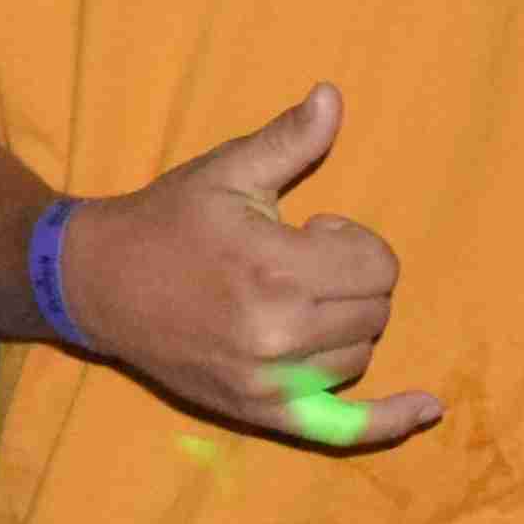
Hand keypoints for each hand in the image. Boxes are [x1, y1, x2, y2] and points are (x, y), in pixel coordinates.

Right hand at [52, 85, 442, 452]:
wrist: (97, 285)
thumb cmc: (166, 221)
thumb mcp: (226, 172)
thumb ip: (289, 141)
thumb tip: (334, 96)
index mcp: (278, 268)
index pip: (377, 265)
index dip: (352, 240)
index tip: (311, 229)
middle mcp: (281, 333)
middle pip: (376, 310)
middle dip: (350, 280)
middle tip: (297, 262)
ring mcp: (270, 380)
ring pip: (359, 355)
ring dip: (343, 327)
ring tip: (294, 303)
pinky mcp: (259, 411)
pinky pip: (342, 427)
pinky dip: (388, 420)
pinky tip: (427, 408)